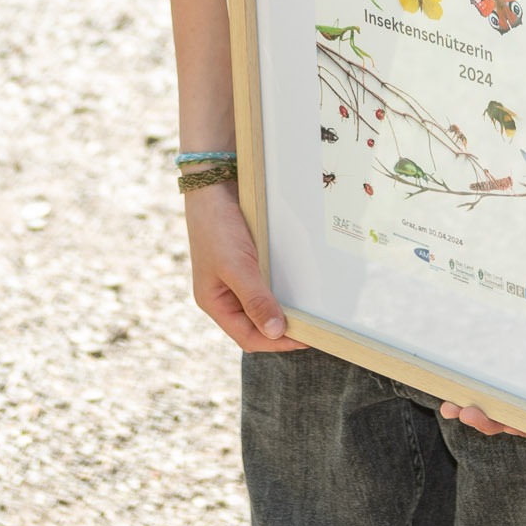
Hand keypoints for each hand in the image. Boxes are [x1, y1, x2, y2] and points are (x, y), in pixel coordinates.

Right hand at [183, 183, 304, 353]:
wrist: (213, 183)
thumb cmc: (216, 226)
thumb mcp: (236, 266)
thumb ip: (255, 299)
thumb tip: (275, 332)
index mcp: (214, 302)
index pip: (248, 337)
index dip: (276, 342)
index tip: (306, 338)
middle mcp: (224, 294)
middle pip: (256, 325)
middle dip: (281, 330)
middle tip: (312, 328)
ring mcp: (236, 278)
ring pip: (263, 305)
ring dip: (284, 309)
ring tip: (309, 312)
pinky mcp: (247, 261)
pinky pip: (267, 283)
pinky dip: (282, 289)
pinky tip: (298, 287)